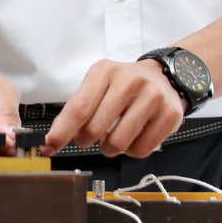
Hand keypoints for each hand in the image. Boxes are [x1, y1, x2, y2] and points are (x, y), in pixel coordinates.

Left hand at [44, 59, 182, 157]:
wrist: (164, 77)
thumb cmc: (122, 85)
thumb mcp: (96, 86)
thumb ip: (74, 109)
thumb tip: (53, 140)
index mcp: (104, 71)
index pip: (79, 108)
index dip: (63, 131)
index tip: (51, 146)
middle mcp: (129, 82)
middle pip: (95, 129)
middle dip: (85, 141)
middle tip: (88, 137)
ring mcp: (152, 98)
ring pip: (118, 143)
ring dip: (108, 149)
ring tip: (111, 138)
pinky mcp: (170, 115)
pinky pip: (141, 150)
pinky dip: (131, 151)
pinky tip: (132, 137)